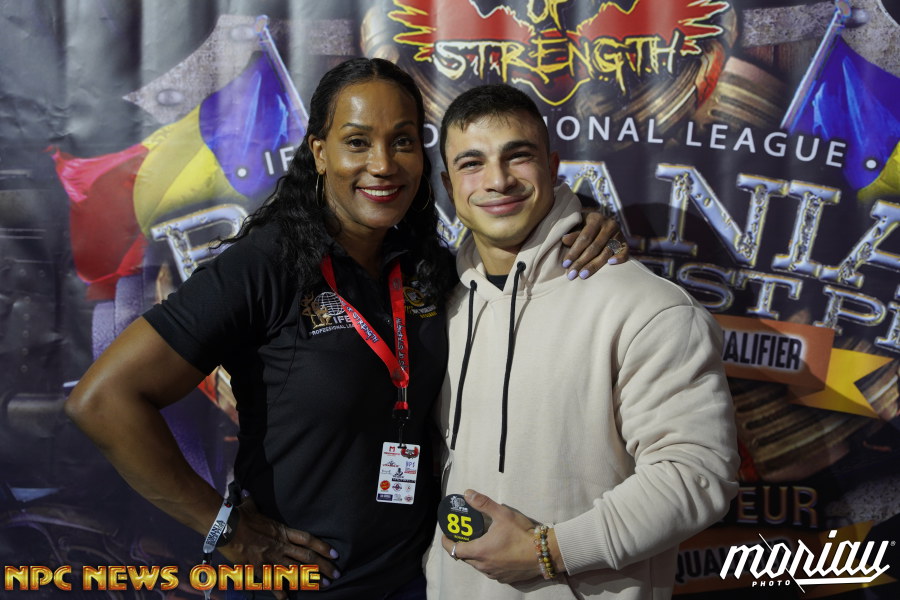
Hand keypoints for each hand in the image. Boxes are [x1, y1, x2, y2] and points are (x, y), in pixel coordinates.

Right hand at [219, 495, 339, 597]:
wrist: (225, 527)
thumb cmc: (239, 515)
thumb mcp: (250, 507)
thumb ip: (252, 502)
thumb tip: (247, 493)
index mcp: (282, 532)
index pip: (308, 539)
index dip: (323, 546)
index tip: (334, 554)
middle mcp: (280, 546)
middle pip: (307, 558)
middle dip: (323, 567)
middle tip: (335, 575)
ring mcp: (270, 559)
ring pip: (295, 572)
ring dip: (310, 580)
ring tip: (323, 586)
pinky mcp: (258, 569)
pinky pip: (272, 582)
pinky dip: (280, 592)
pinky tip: (287, 599)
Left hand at [440, 489, 553, 583]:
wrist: (543, 553)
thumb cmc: (521, 533)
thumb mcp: (502, 514)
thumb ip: (483, 503)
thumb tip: (467, 494)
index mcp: (479, 551)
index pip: (453, 550)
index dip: (446, 542)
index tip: (447, 534)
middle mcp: (483, 566)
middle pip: (464, 558)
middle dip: (462, 546)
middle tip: (465, 534)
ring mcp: (493, 573)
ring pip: (477, 565)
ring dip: (475, 555)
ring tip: (481, 542)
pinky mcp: (504, 578)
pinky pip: (489, 570)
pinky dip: (488, 562)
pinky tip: (496, 552)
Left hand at [560, 210, 627, 279]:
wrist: (601, 223)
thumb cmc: (585, 226)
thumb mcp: (577, 226)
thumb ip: (573, 234)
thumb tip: (564, 240)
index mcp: (596, 218)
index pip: (585, 237)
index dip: (574, 251)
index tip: (565, 264)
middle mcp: (609, 224)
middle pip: (595, 246)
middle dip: (582, 262)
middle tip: (572, 274)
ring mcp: (619, 233)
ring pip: (607, 251)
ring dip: (594, 265)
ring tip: (583, 275)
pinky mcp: (625, 242)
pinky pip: (625, 251)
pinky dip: (619, 257)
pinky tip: (610, 264)